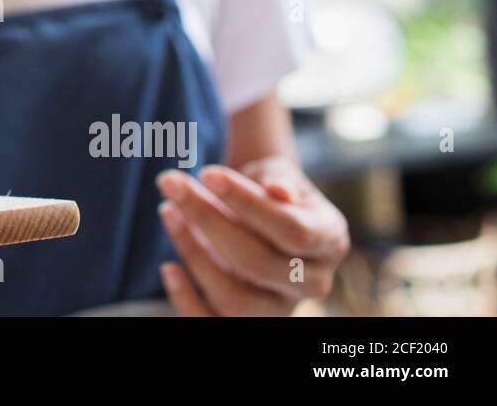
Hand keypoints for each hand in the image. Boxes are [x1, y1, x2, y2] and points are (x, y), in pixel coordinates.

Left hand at [155, 157, 349, 315]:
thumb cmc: (270, 188)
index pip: (290, 229)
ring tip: (168, 210)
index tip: (207, 173)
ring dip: (194, 254)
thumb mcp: (278, 173)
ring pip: (235, 298)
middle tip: (171, 182)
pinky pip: (212, 322)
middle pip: (257, 262)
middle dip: (207, 219)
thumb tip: (278, 191)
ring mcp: (281, 307)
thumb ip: (278, 178)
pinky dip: (186, 300)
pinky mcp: (248, 320)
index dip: (246, 203)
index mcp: (328, 240)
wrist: (263, 214)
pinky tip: (168, 267)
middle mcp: (312, 282)